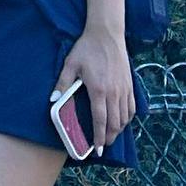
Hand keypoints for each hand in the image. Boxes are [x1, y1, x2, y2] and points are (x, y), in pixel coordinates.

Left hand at [57, 27, 134, 152]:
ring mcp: (125, 90)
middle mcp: (114, 93)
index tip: (97, 149)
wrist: (107, 35)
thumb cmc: (86, 49)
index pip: (100, 120)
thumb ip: (63, 83)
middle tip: (102, 146)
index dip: (99, 137)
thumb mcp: (70, 64)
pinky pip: (131, 108)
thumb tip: (53, 100)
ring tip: (110, 136)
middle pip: (114, 123)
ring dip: (118, 129)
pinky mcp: (130, 86)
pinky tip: (121, 121)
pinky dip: (127, 118)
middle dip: (109, 137)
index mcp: (98, 90)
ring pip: (125, 117)